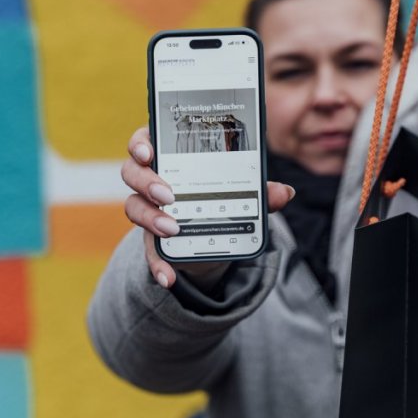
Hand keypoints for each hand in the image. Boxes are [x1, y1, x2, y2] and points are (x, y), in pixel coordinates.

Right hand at [122, 127, 294, 288]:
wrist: (213, 237)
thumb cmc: (220, 198)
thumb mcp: (240, 193)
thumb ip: (259, 191)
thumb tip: (285, 193)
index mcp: (171, 156)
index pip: (146, 141)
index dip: (141, 143)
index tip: (149, 151)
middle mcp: (152, 180)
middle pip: (132, 172)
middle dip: (147, 181)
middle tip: (169, 194)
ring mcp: (148, 209)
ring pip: (133, 207)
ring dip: (150, 218)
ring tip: (172, 229)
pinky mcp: (152, 239)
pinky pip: (148, 251)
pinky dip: (158, 265)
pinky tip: (168, 277)